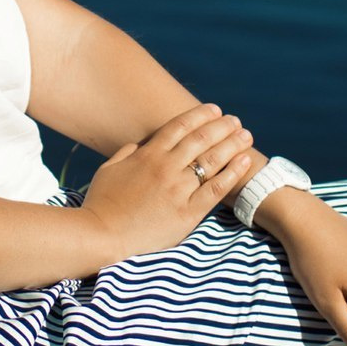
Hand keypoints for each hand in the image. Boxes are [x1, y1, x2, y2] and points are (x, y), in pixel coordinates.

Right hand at [80, 103, 256, 261]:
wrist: (101, 235)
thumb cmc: (101, 203)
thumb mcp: (108, 169)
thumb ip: (127, 153)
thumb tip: (141, 144)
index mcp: (147, 155)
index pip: (180, 126)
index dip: (200, 115)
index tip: (215, 110)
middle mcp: (166, 167)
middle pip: (201, 138)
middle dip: (222, 126)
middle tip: (235, 121)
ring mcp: (178, 189)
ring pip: (212, 159)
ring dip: (232, 143)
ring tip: (246, 136)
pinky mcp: (188, 212)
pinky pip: (216, 188)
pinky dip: (233, 172)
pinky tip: (245, 161)